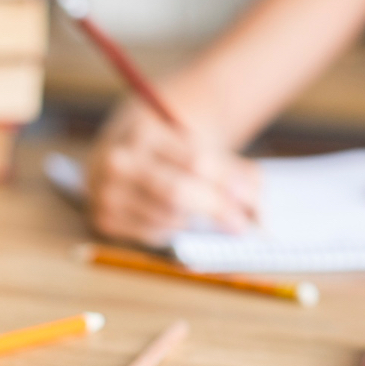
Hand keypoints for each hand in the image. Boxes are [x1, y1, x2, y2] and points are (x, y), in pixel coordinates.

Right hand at [86, 98, 259, 246]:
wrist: (126, 146)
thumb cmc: (171, 144)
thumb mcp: (198, 143)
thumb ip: (231, 171)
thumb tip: (261, 211)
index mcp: (142, 131)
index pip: (195, 162)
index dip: (228, 182)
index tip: (252, 198)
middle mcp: (117, 162)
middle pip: (177, 193)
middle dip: (216, 209)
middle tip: (245, 224)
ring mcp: (105, 193)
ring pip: (168, 217)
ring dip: (198, 220)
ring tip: (212, 212)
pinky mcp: (104, 220)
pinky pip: (154, 234)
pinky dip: (175, 228)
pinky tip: (179, 215)